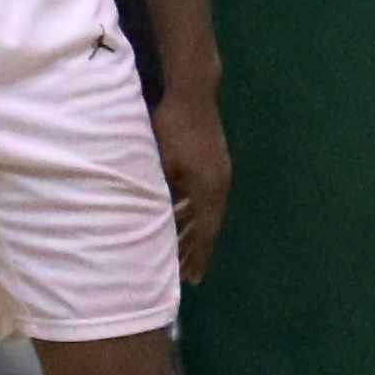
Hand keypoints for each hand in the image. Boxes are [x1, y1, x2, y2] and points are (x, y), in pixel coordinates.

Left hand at [153, 86, 230, 280]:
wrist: (193, 94)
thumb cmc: (173, 129)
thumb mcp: (162, 166)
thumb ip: (162, 195)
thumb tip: (155, 223)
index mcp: (210, 189)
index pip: (206, 231)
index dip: (199, 256)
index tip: (193, 279)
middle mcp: (219, 184)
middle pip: (209, 225)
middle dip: (198, 249)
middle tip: (188, 274)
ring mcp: (218, 172)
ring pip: (206, 211)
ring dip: (195, 231)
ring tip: (182, 251)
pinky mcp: (213, 163)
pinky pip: (203, 197)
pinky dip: (193, 212)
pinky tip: (180, 215)